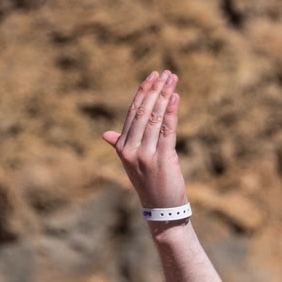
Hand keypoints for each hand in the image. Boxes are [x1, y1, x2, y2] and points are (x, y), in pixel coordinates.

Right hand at [103, 69, 185, 214]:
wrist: (161, 209)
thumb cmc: (149, 183)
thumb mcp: (131, 164)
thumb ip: (119, 146)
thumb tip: (106, 135)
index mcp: (122, 148)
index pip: (131, 113)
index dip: (142, 92)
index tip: (152, 76)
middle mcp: (130, 150)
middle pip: (143, 112)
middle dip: (155, 90)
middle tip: (165, 73)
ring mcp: (145, 155)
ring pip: (155, 118)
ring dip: (165, 96)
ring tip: (172, 79)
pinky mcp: (162, 159)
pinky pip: (167, 130)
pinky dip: (172, 112)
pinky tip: (176, 97)